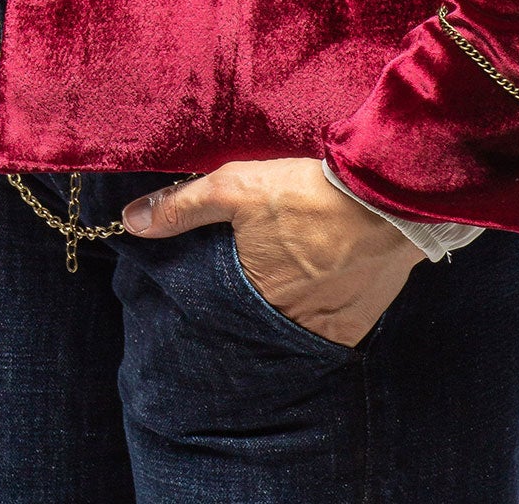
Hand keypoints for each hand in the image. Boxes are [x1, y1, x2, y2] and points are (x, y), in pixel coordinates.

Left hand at [123, 156, 424, 346]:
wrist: (388, 201)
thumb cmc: (307, 193)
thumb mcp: (236, 188)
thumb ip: (182, 205)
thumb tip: (130, 221)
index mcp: (250, 296)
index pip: (214, 310)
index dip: (207, 296)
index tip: (207, 283)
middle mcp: (284, 325)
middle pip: (250, 320)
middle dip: (243, 303)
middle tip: (247, 277)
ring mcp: (322, 331)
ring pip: (286, 325)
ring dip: (280, 306)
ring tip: (280, 279)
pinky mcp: (353, 327)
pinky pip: (323, 329)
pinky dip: (314, 311)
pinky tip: (314, 284)